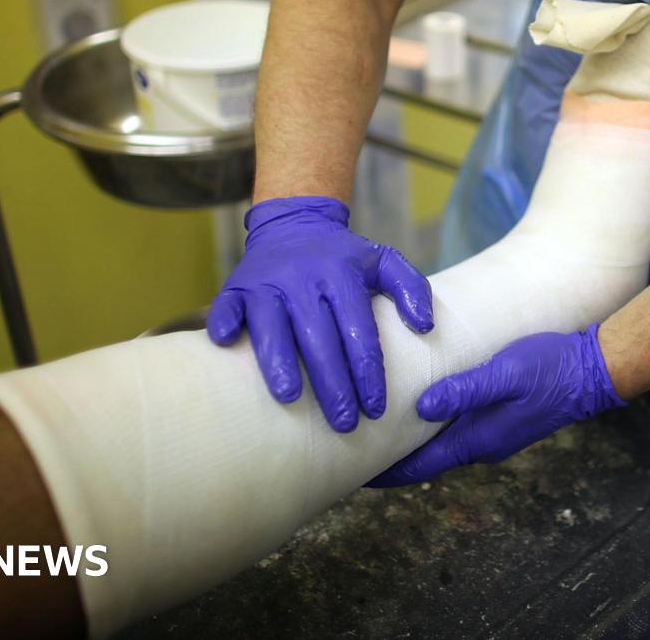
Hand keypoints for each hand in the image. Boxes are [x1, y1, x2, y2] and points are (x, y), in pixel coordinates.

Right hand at [207, 197, 433, 432]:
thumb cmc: (342, 258)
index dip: (368, 372)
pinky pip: (226, 305)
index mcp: (342, 276)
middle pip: (320, 338)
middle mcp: (304, 279)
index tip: (376, 409)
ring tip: (290, 398)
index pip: (359, 331)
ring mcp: (267, 283)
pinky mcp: (237, 286)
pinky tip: (226, 344)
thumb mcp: (383, 261)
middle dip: (333, 384)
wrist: (293, 225)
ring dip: (279, 361)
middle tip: (344, 423)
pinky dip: (224, 323)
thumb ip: (412, 288)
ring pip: (272, 326)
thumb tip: (425, 326)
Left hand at [367, 324, 624, 485]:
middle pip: (424, 461)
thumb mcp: (505, 373)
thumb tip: (421, 407)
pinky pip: (453, 431)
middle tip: (352, 450)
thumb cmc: (550, 368)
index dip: (385, 473)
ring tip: (375, 431)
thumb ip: (465, 389)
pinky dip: (429, 428)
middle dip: (390, 459)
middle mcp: (480, 445)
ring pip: (438, 446)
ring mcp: (490, 434)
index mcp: (477, 440)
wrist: (593, 372)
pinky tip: (416, 410)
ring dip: (409, 443)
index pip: (419, 467)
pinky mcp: (497, 420)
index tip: (351, 474)